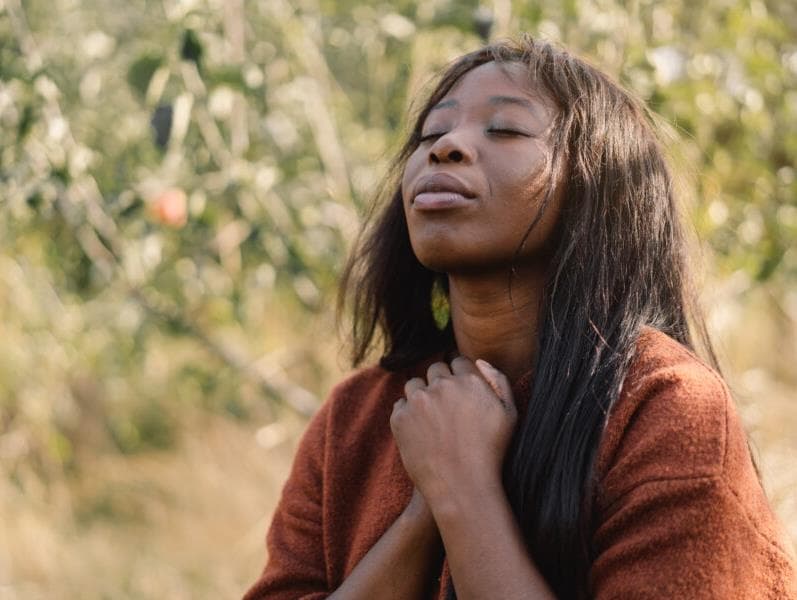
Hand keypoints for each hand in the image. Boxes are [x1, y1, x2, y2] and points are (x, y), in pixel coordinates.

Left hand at [389, 357, 517, 509]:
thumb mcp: (509, 415)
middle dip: (440, 382)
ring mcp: (418, 401)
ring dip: (421, 395)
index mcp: (469, 381)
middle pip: (435, 369)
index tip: (459, 392)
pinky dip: (408, 414)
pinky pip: (400, 405)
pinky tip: (420, 431)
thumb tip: (479, 362)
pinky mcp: (400, 418)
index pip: (458, 361)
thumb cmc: (491, 453)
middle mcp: (442, 386)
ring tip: (431, 419)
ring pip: (414, 384)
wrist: (462, 487)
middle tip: (445, 406)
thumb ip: (499, 381)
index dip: (459, 375)